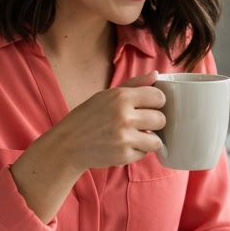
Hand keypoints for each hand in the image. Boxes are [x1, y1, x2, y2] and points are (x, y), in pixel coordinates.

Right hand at [50, 71, 166, 170]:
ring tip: (137, 136)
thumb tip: (156, 74)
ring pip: (157, 141)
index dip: (157, 102)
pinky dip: (137, 151)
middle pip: (161, 119)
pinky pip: (144, 154)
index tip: (150, 106)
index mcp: (122, 97)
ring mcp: (125, 138)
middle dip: (154, 122)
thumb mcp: (107, 95)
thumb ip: (134, 84)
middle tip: (142, 123)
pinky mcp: (124, 156)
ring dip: (149, 140)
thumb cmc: (88, 117)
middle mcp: (125, 116)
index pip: (159, 97)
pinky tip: (124, 146)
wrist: (68, 144)